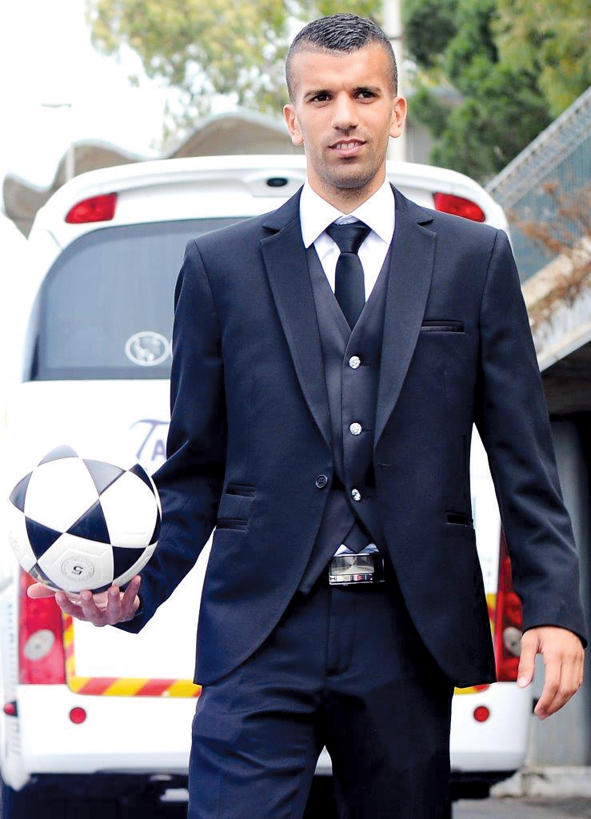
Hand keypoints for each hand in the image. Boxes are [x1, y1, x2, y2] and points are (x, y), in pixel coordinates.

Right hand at [27, 576, 141, 626]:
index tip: (60, 593)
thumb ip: (55, 591)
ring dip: (113, 599)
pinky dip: (134, 589)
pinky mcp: (129, 609)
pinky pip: (132, 599)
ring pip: (114, 610)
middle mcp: (98, 617)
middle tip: (85, 592)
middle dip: (88, 604)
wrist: (122, 606)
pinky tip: (137, 577)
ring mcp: (114, 615)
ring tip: (112, 587)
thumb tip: (29, 590)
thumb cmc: (94, 597)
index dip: (66, 604)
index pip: (72, 611)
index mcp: (84, 614)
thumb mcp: (76, 594)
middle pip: (91, 614)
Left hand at [517, 626, 584, 718]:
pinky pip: (578, 681)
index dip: (546, 701)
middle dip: (554, 705)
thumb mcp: (528, 641)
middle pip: (565, 690)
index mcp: (556, 653)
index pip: (553, 685)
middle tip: (543, 714)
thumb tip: (522, 684)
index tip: (538, 710)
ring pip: (574, 688)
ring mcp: (577, 659)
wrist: (557, 613)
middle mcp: (569, 657)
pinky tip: (560, 697)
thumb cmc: (541, 626)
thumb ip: (525, 664)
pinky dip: (569, 692)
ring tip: (549, 709)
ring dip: (562, 702)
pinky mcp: (581, 660)